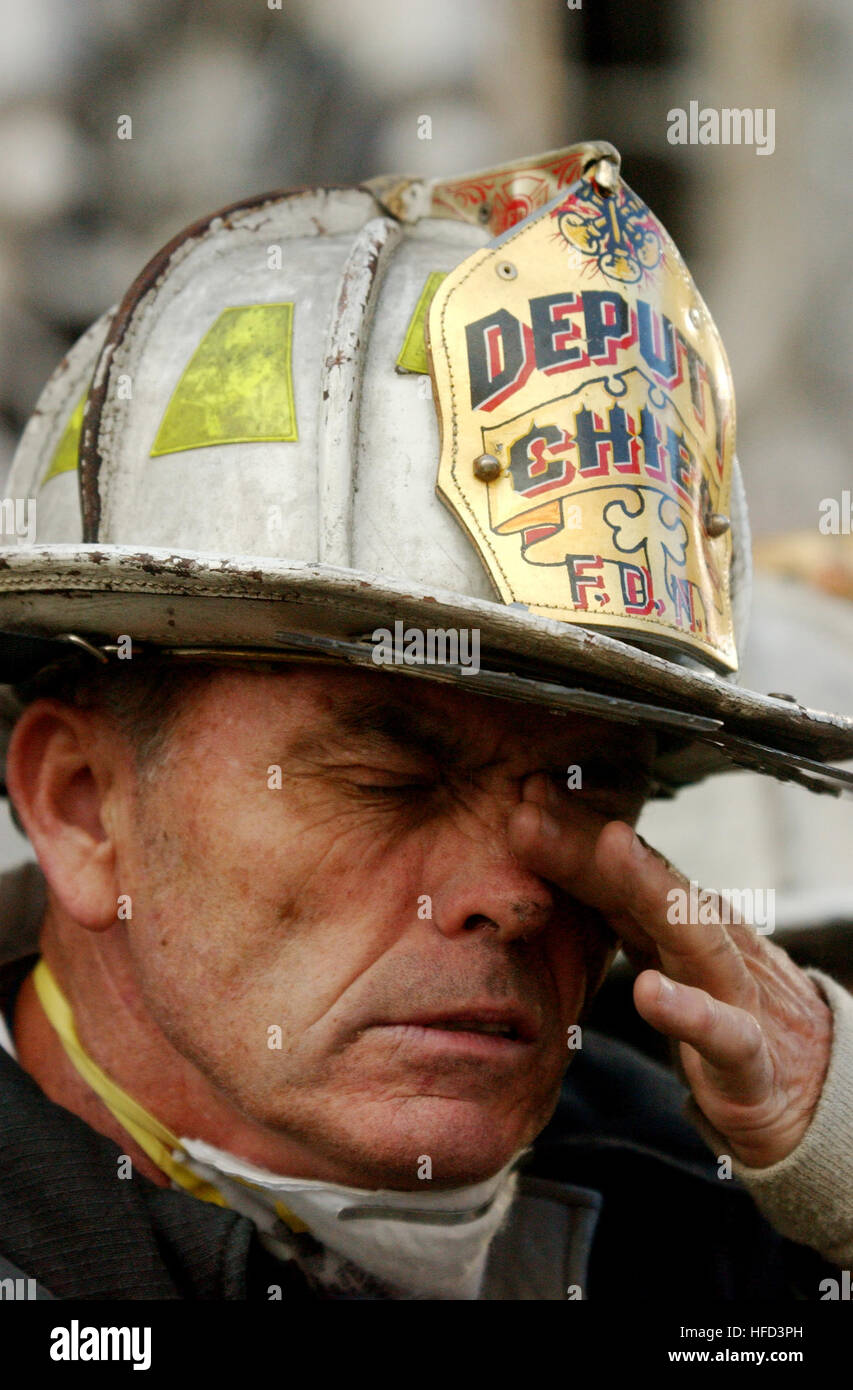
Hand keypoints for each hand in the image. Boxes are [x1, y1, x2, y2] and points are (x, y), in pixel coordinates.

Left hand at [508, 775, 832, 1168]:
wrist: (813, 1089)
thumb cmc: (725, 1011)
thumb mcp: (664, 957)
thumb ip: (617, 912)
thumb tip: (547, 857)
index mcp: (675, 923)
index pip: (617, 869)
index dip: (570, 832)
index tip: (524, 794)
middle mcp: (705, 943)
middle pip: (642, 885)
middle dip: (588, 843)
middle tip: (533, 808)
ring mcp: (734, 994)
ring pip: (691, 934)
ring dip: (649, 888)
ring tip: (610, 848)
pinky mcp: (749, 1059)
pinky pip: (724, 1035)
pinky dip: (689, 1013)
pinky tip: (650, 994)